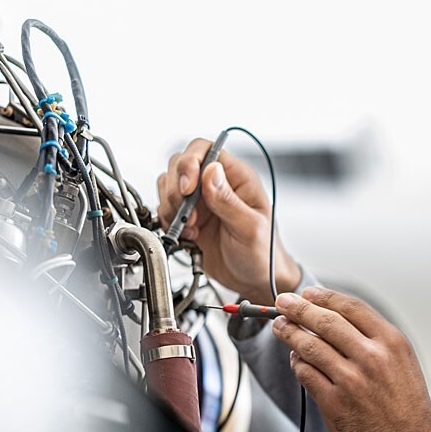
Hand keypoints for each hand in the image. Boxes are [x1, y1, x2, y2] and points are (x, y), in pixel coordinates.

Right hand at [156, 138, 300, 304]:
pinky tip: (187, 235)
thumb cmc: (263, 254)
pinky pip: (166, 208)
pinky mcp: (190, 218)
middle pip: (180, 164)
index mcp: (238, 178)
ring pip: (169, 186)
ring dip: (171, 207)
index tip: (187, 188)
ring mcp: (202, 201)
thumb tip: (211, 171)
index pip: (206, 150)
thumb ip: (228, 201)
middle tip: (188, 215)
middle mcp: (217, 185)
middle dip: (176, 189)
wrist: (254, 281)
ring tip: (191, 228)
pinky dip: (168, 221)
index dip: (190, 163)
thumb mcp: (249, 228)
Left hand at [272, 287, 430, 431]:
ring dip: (290, 333)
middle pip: (325, 322)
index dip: (324, 297)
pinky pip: (306, 374)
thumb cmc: (407, 406)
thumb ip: (375, 341)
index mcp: (392, 342)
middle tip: (282, 302)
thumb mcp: (403, 363)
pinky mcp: (334, 403)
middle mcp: (372, 357)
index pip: (351, 308)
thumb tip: (337, 320)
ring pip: (310, 346)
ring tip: (280, 327)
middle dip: (299, 308)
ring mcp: (351, 380)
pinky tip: (295, 360)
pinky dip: (297, 363)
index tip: (307, 293)